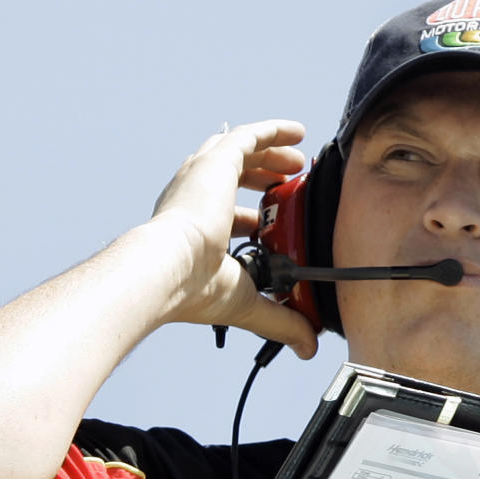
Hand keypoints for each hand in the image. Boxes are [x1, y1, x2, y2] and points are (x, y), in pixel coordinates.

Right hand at [151, 120, 317, 357]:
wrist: (170, 268)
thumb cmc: (194, 288)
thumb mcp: (249, 301)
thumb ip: (282, 321)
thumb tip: (309, 347)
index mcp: (196, 229)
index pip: (228, 213)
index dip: (256, 215)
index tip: (277, 220)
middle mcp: (196, 198)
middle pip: (233, 176)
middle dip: (263, 176)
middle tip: (289, 180)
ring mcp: (203, 177)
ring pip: (241, 152)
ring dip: (271, 154)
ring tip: (298, 159)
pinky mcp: (216, 161)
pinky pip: (249, 135)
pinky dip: (273, 131)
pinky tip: (298, 131)